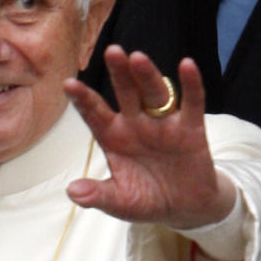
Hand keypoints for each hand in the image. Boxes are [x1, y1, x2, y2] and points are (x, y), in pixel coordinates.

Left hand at [65, 48, 234, 229]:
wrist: (184, 208)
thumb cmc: (146, 200)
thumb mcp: (119, 202)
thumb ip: (97, 195)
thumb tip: (72, 191)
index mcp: (113, 137)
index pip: (95, 114)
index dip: (83, 100)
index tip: (68, 85)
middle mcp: (136, 124)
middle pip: (126, 93)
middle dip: (118, 73)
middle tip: (111, 51)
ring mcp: (164, 124)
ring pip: (154, 94)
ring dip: (147, 76)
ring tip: (137, 58)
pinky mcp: (191, 128)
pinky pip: (192, 103)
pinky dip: (191, 85)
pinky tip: (186, 66)